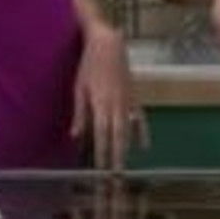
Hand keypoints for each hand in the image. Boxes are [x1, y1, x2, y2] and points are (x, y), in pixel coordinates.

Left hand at [70, 25, 147, 170]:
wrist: (108, 44)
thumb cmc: (89, 64)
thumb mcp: (79, 88)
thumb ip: (79, 113)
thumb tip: (76, 135)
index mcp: (100, 103)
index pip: (102, 134)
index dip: (102, 152)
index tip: (101, 168)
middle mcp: (116, 105)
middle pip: (118, 136)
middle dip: (117, 155)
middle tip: (116, 174)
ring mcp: (127, 101)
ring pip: (129, 129)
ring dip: (126, 147)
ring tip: (124, 164)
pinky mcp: (134, 96)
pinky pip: (140, 118)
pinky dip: (142, 132)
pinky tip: (143, 146)